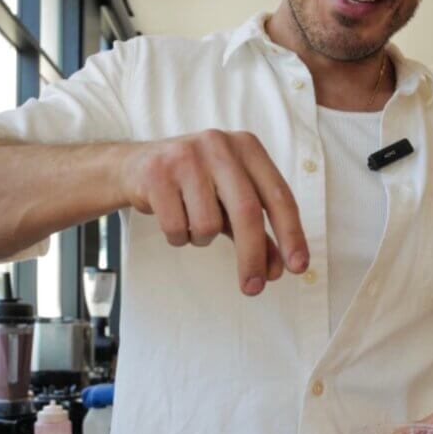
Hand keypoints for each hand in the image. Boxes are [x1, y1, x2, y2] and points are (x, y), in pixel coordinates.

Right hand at [122, 130, 308, 295]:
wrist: (134, 166)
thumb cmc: (193, 185)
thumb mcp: (230, 202)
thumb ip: (257, 233)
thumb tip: (276, 270)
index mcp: (247, 148)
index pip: (278, 196)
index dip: (291, 234)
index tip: (298, 267)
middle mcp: (220, 145)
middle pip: (247, 212)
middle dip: (252, 257)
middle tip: (254, 288)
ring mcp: (186, 157)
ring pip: (208, 224)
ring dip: (201, 239)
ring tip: (191, 222)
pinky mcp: (157, 174)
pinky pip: (177, 227)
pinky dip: (177, 237)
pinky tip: (172, 218)